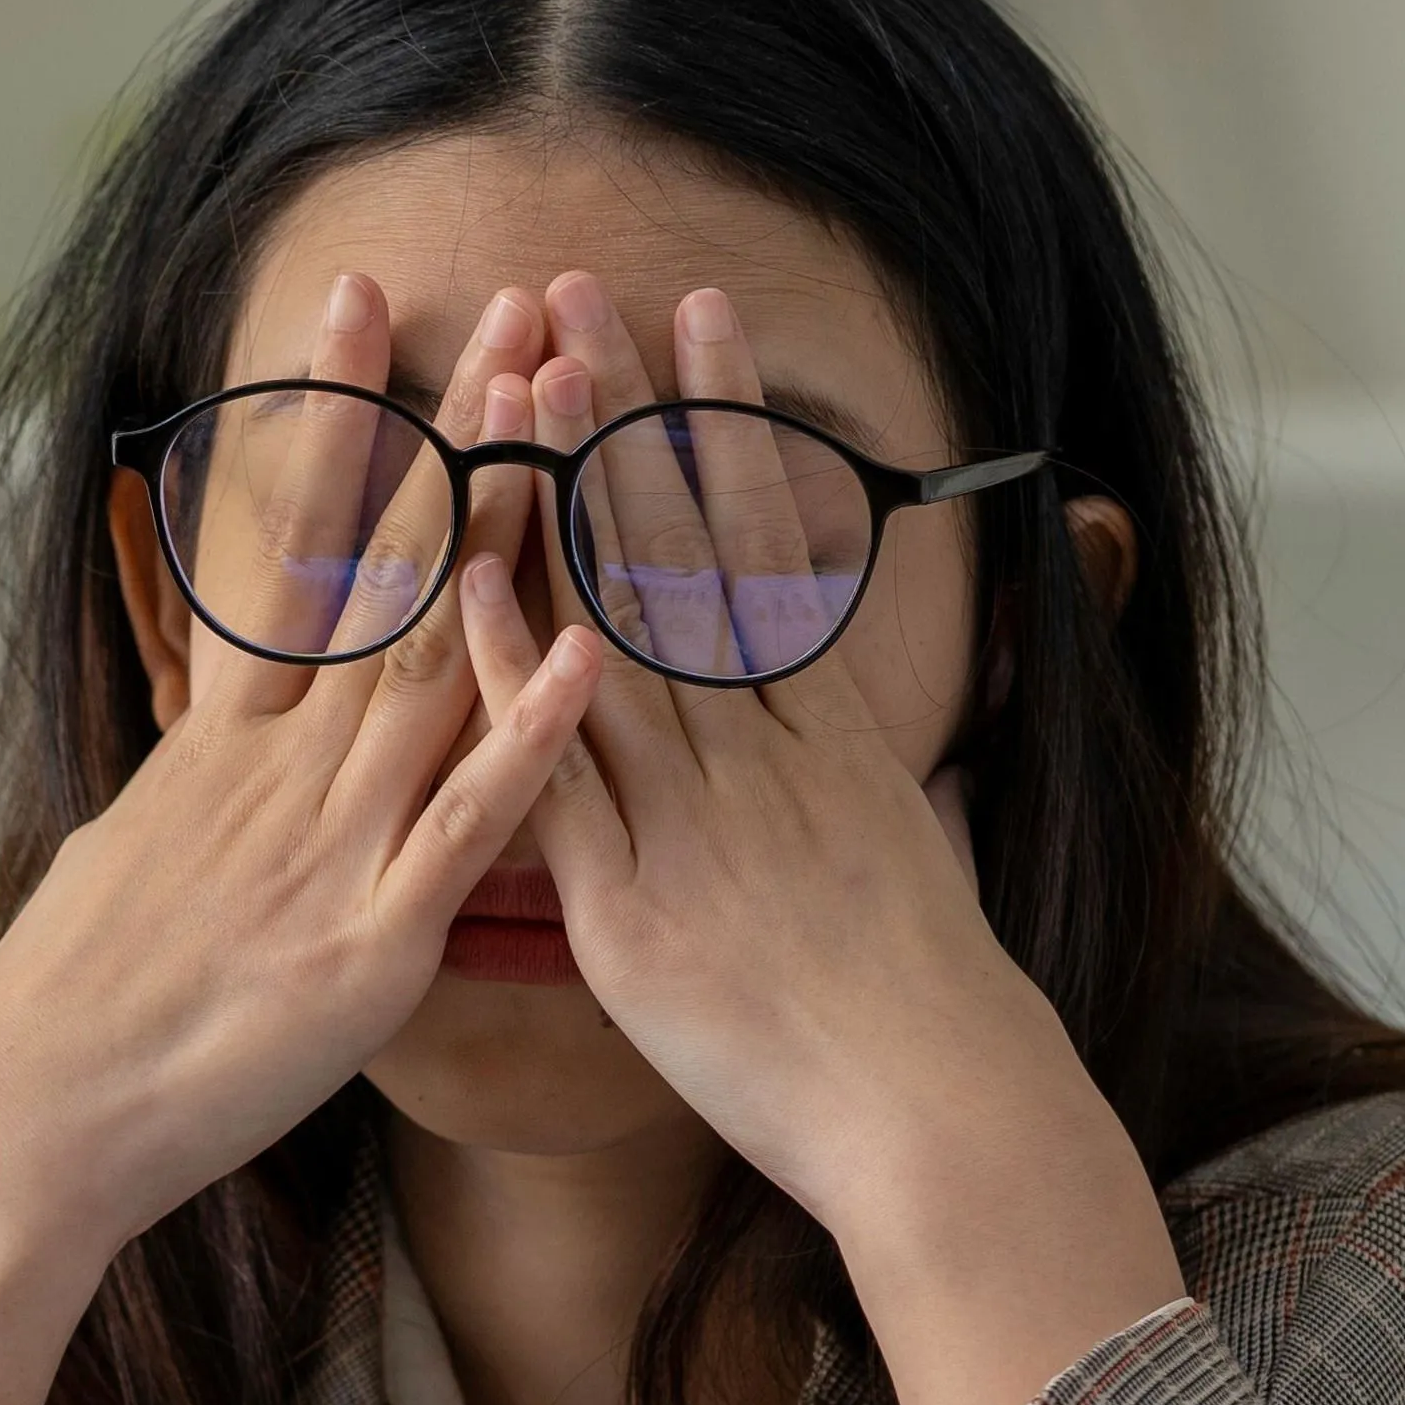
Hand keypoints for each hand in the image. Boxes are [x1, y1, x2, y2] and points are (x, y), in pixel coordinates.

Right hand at [0, 274, 596, 1404]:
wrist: (32, 1120)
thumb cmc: (78, 1009)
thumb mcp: (131, 857)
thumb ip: (197, 790)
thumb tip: (206, 744)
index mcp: (225, 745)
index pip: (287, 544)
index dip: (333, 419)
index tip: (366, 304)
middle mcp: (279, 769)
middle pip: (386, 567)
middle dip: (456, 430)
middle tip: (518, 306)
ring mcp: (329, 843)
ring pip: (439, 660)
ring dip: (515, 532)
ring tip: (572, 415)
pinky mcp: (370, 938)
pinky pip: (470, 826)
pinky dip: (535, 738)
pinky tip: (598, 652)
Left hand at [462, 272, 1184, 1404]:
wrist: (936, 1112)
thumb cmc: (926, 1008)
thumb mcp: (912, 855)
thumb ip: (865, 781)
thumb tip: (861, 735)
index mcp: (824, 732)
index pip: (762, 541)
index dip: (720, 425)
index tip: (691, 319)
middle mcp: (759, 751)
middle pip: (682, 551)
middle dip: (627, 417)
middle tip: (579, 292)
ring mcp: (695, 819)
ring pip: (618, 627)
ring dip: (566, 499)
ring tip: (522, 380)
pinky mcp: (635, 903)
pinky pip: (561, 772)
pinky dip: (514, 676)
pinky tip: (468, 584)